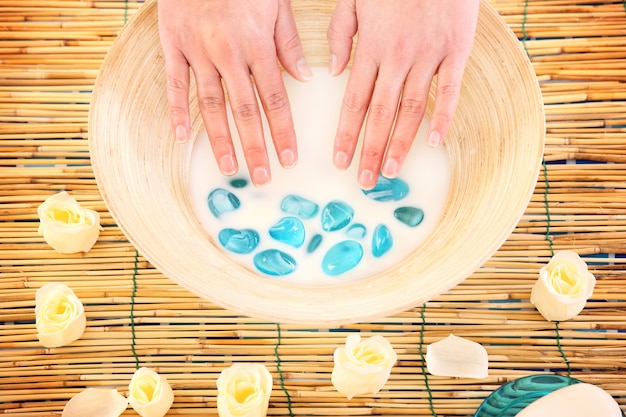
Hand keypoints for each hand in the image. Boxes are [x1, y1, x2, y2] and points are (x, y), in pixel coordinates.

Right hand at [158, 0, 312, 185]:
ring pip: (211, 103)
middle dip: (256, 146)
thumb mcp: (277, 2)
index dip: (283, 131)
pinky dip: (177, 111)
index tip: (289, 158)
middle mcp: (228, 53)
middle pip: (245, 109)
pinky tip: (183, 136)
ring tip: (229, 168)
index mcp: (257, 44)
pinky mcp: (173, 45)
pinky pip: (175, 83)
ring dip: (221, 139)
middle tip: (263, 176)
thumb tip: (306, 78)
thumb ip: (289, 43)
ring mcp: (198, 51)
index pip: (275, 98)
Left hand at [328, 0, 478, 188]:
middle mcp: (398, 58)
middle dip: (371, 150)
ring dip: (401, 143)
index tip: (339, 159)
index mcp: (372, 48)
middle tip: (365, 180)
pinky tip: (433, 142)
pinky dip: (443, 117)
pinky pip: (450, 91)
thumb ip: (341, 34)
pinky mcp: (457, 52)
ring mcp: (429, 56)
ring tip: (392, 170)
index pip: (354, 101)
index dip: (346, 133)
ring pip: (412, 109)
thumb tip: (334, 71)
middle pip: (381, 113)